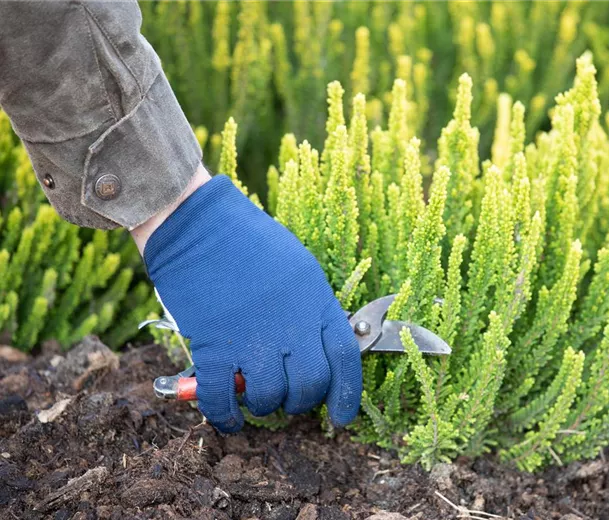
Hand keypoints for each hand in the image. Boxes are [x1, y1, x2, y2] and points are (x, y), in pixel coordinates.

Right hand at [140, 172, 362, 431]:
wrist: (199, 224)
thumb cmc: (250, 241)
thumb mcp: (300, 270)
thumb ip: (312, 310)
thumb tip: (317, 346)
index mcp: (316, 303)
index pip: (345, 359)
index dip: (346, 395)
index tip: (340, 416)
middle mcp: (291, 326)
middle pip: (309, 385)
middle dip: (300, 401)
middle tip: (288, 399)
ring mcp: (252, 338)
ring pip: (269, 397)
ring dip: (263, 405)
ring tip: (253, 396)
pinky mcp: (213, 347)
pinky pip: (222, 398)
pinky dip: (225, 416)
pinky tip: (226, 416)